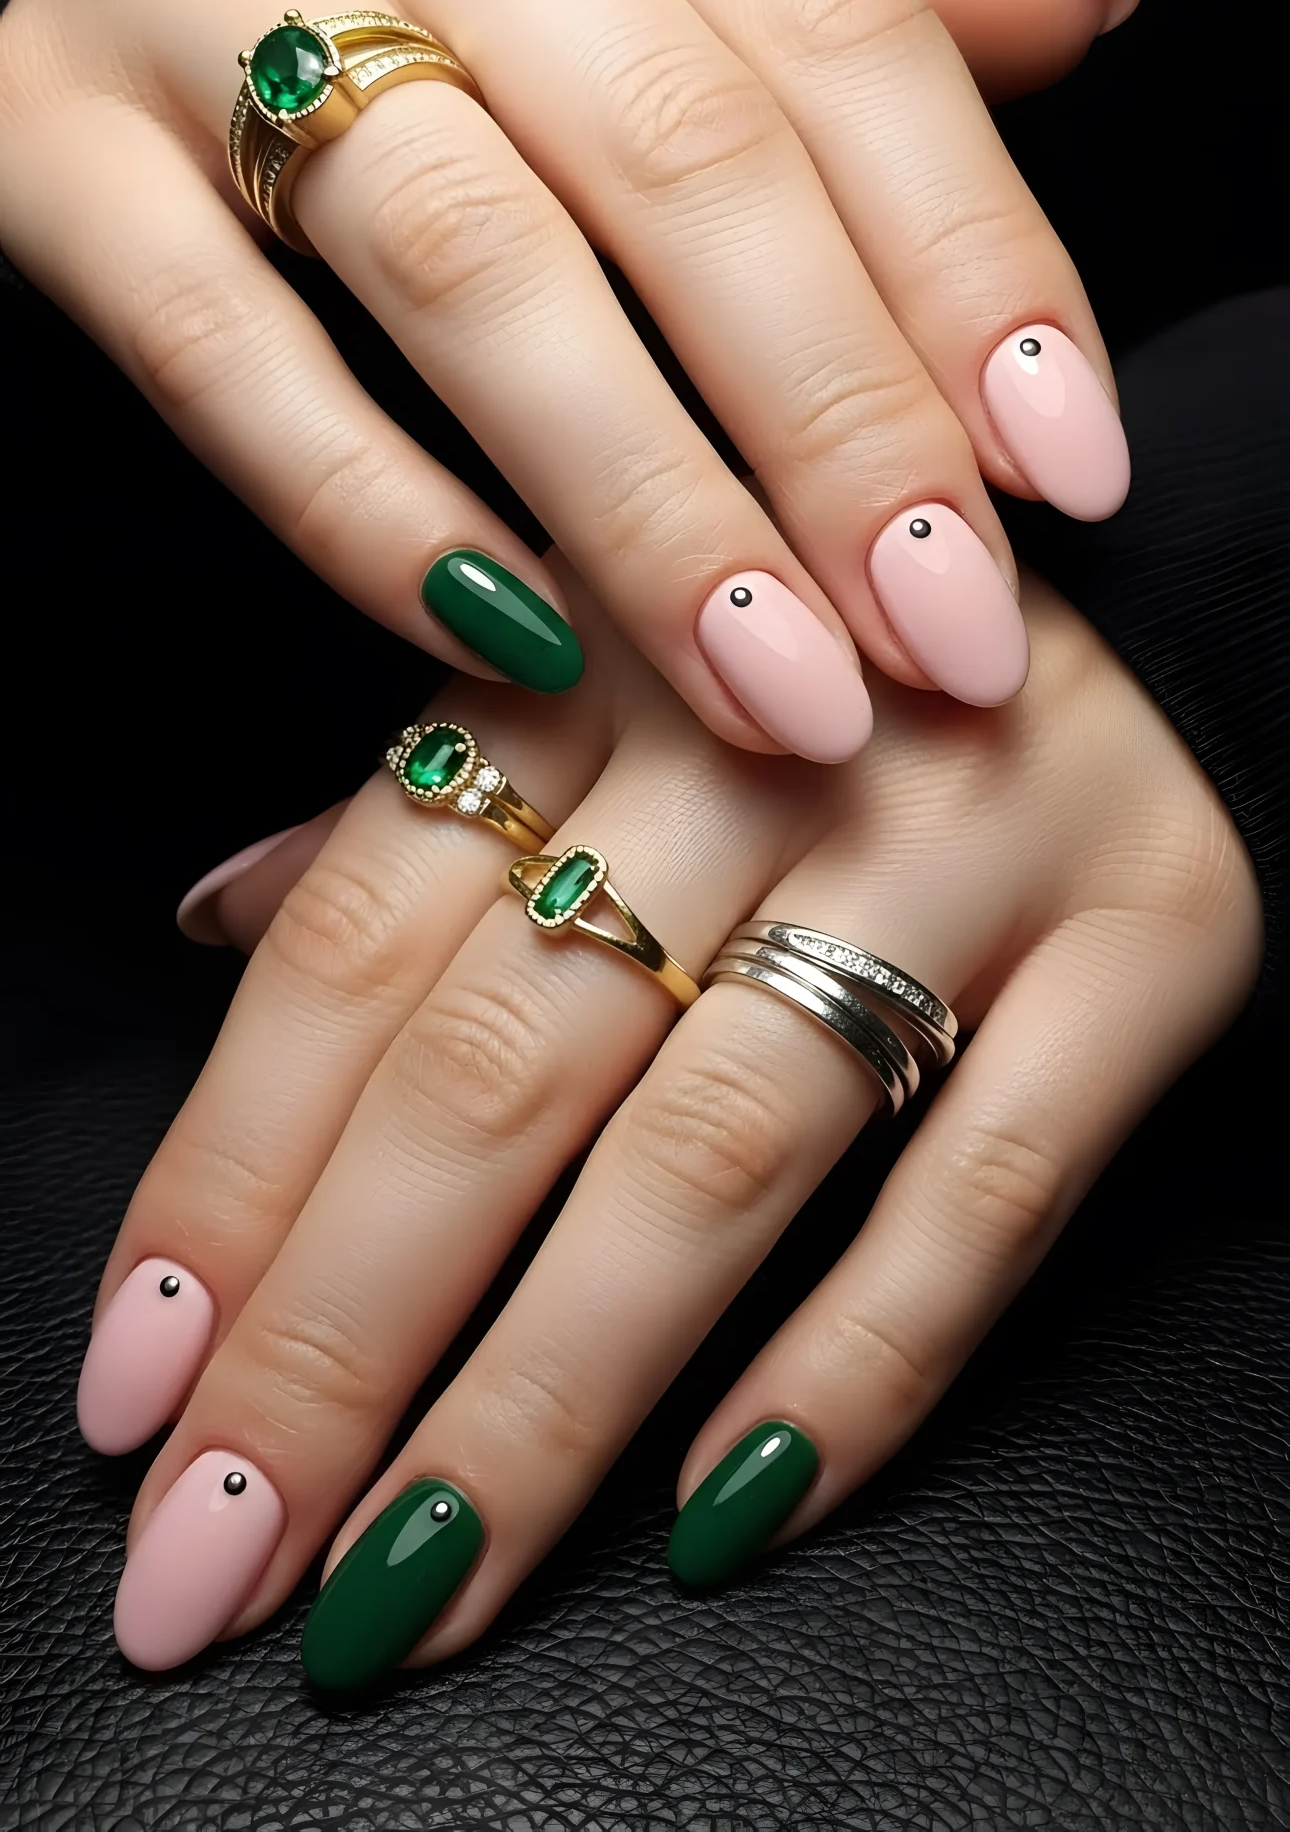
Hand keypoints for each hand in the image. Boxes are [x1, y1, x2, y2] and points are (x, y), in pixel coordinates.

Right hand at [0, 0, 1139, 756]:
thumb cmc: (428, 4)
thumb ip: (849, 2)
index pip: (831, 19)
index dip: (968, 261)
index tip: (1059, 475)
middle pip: (671, 146)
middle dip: (832, 422)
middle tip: (938, 633)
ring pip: (470, 259)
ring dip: (647, 502)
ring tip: (771, 683)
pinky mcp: (40, 136)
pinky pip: (228, 352)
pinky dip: (379, 512)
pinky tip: (514, 644)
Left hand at [78, 568, 1257, 1676]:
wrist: (1174, 597)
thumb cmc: (839, 652)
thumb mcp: (616, 660)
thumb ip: (431, 792)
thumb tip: (220, 920)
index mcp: (596, 649)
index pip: (361, 941)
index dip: (231, 1175)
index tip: (140, 1388)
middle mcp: (769, 732)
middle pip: (504, 1064)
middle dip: (339, 1336)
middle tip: (219, 1560)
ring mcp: (972, 833)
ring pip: (714, 1147)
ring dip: (542, 1393)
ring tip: (410, 1582)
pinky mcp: (1153, 935)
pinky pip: (984, 1187)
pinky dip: (854, 1362)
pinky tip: (720, 1515)